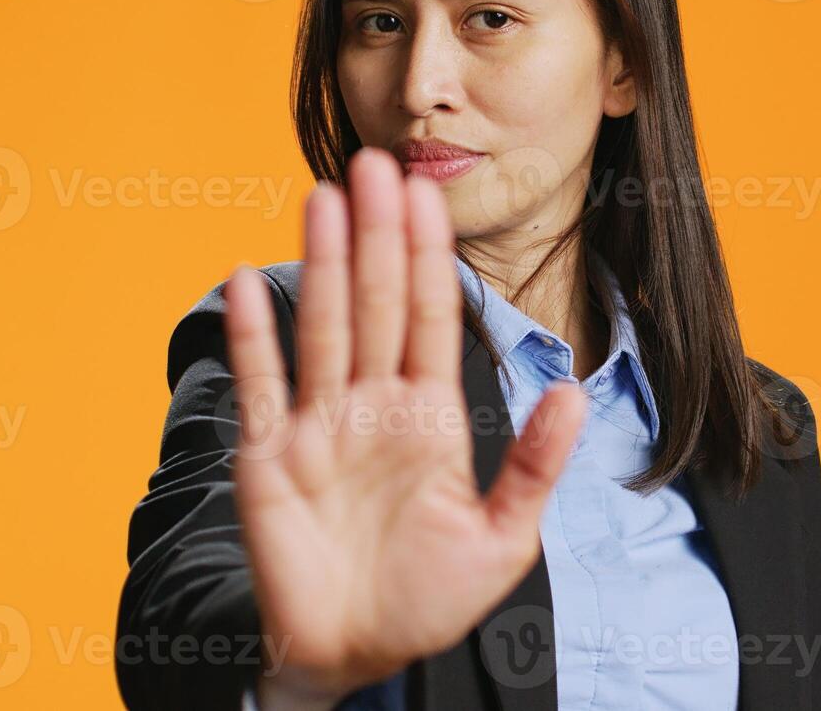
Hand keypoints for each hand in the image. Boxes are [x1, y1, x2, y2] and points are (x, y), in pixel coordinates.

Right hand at [222, 147, 584, 706]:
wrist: (355, 656)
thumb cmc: (429, 600)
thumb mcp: (501, 540)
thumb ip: (532, 466)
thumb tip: (574, 392)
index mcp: (429, 417)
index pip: (432, 318)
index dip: (430, 256)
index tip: (428, 194)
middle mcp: (372, 407)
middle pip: (376, 304)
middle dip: (378, 235)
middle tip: (374, 163)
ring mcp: (317, 427)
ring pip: (323, 329)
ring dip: (324, 264)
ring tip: (324, 197)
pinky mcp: (268, 458)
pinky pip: (260, 386)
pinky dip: (252, 337)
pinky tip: (247, 281)